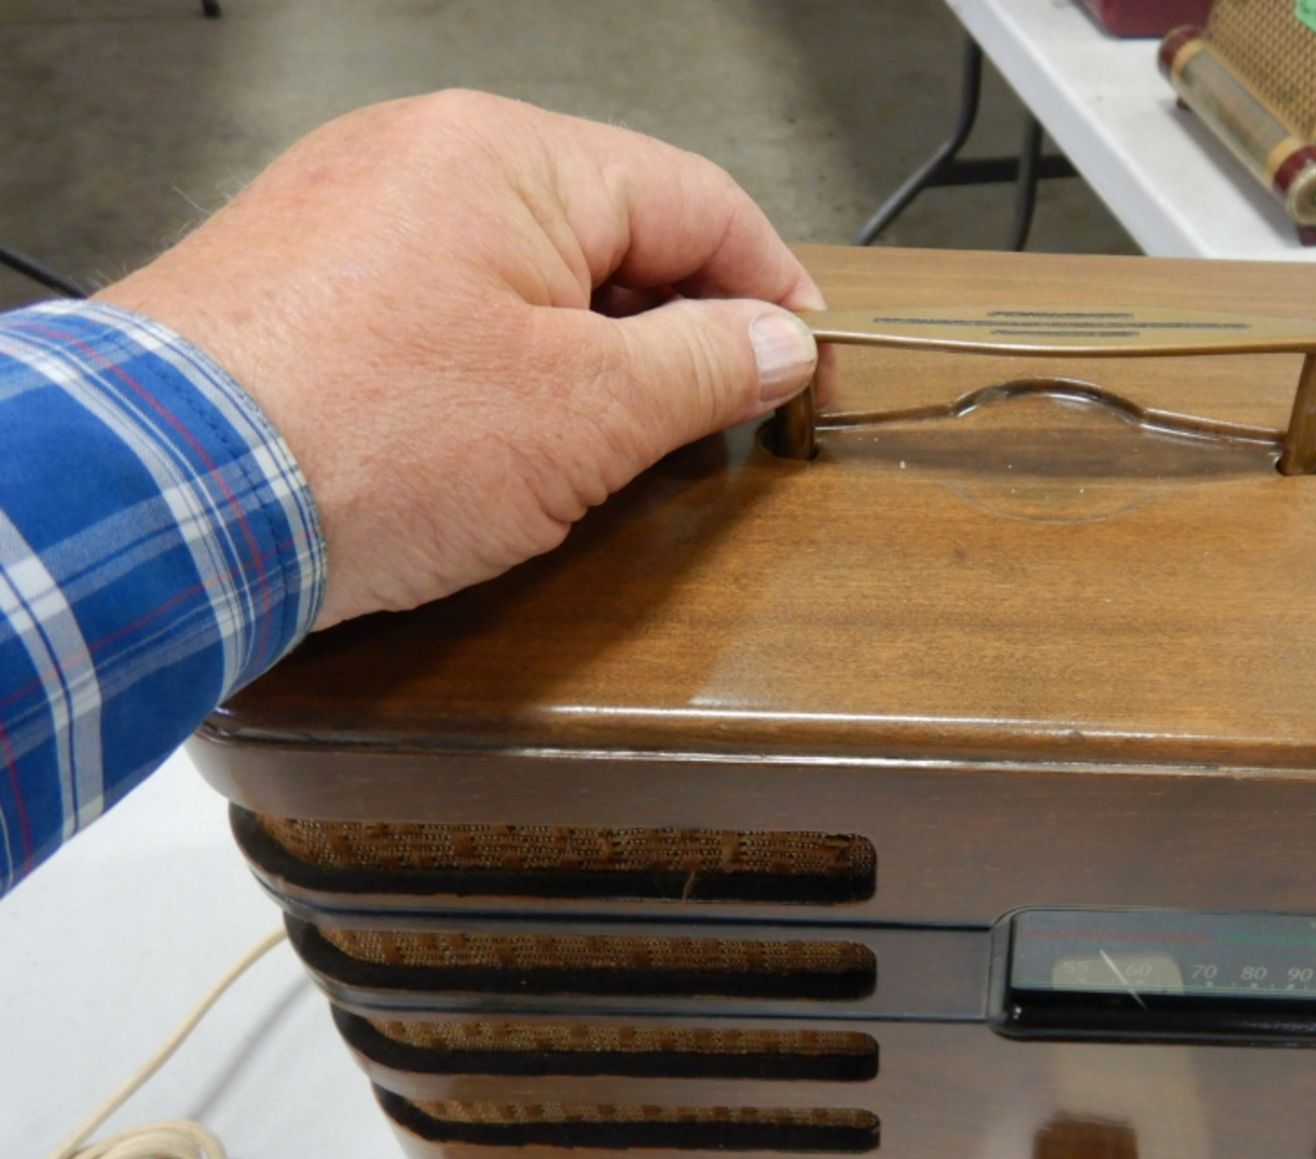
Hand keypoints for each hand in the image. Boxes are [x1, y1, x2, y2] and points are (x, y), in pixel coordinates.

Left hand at [99, 90, 823, 627]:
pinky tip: (501, 440)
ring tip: (604, 446)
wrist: (165, 498)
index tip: (802, 355)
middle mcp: (422, 156)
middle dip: (673, 326)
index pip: (695, 198)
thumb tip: (775, 344)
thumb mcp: (587, 414)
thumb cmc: (365, 441)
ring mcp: (352, 211)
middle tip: (712, 416)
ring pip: (525, 272)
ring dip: (586, 353)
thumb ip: (704, 368)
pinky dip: (500, 364)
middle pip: (608, 230)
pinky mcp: (304, 278)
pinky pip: (444, 302)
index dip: (769, 283)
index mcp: (509, 157)